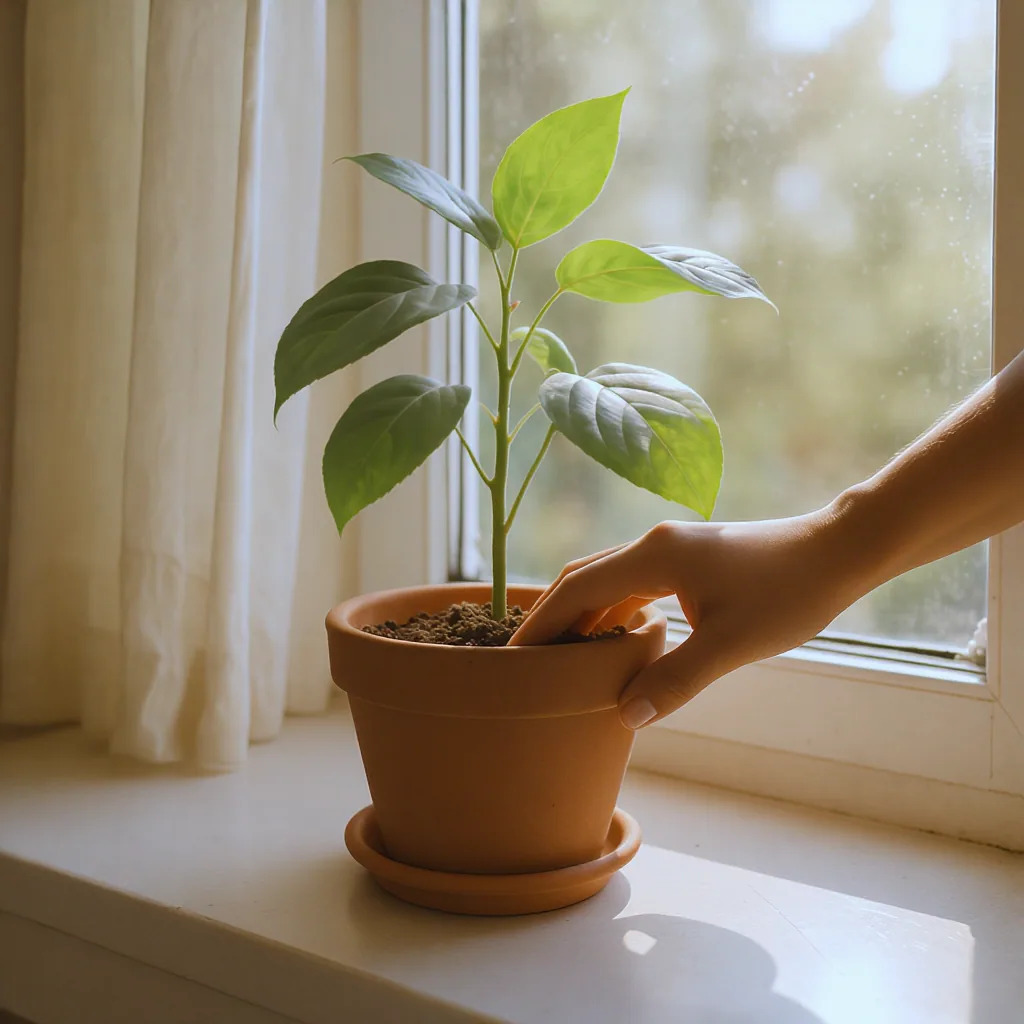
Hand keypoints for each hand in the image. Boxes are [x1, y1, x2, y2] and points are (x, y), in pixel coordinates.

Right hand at [509, 512, 858, 728]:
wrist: (836, 552)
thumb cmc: (789, 593)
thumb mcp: (731, 643)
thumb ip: (677, 678)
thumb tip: (627, 716)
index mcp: (654, 556)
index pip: (577, 589)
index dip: (542, 622)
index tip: (513, 656)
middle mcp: (653, 544)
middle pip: (582, 578)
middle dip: (552, 617)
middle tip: (525, 660)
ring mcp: (670, 548)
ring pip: (607, 579)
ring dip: (582, 614)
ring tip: (560, 656)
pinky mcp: (687, 558)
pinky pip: (632, 583)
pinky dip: (611, 611)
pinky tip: (612, 641)